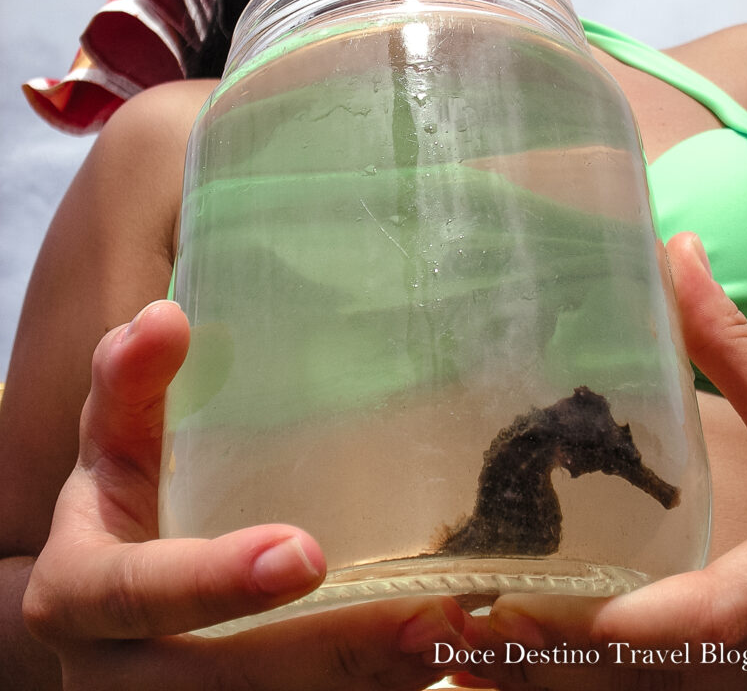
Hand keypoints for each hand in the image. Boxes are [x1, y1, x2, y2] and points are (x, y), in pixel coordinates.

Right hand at [22, 301, 469, 689]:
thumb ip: (131, 381)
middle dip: (322, 657)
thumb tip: (166, 316)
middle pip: (215, 683)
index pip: (140, 594)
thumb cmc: (121, 499)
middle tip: (419, 618)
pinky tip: (425, 665)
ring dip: (359, 686)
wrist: (106, 594)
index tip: (305, 555)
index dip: (215, 583)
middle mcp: (113, 672)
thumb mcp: (114, 439)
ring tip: (443, 640)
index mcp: (79, 592)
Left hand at [458, 231, 746, 689]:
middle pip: (636, 680)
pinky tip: (514, 664)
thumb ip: (729, 342)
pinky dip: (573, 683)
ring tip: (459, 650)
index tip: (509, 607)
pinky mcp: (726, 673)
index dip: (598, 628)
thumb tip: (676, 249)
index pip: (689, 627)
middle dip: (539, 663)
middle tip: (446, 627)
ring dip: (545, 683)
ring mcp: (737, 673)